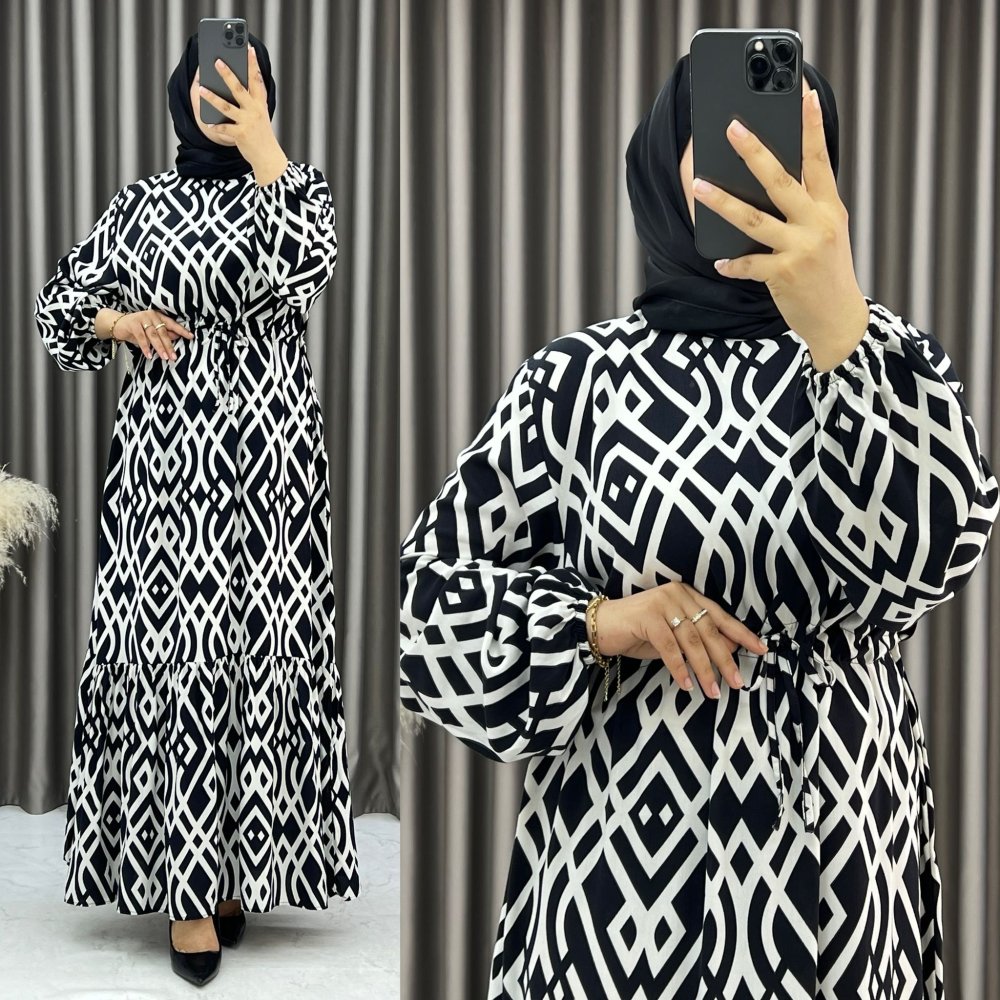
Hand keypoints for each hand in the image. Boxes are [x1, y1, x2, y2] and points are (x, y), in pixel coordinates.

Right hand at [105, 309, 192, 360]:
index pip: (173, 324)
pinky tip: (149, 355)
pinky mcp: (133, 323)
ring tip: (164, 357)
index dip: (182, 330)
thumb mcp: (152, 332)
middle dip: (169, 345)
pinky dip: (145, 347)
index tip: (191, 336)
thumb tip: (177, 336)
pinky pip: (141, 337)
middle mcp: (152, 315)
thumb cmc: (137, 329)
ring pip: (153, 335)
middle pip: (163, 332)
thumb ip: (163, 333)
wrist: (117, 324)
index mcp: (159, 316)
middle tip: (174, 356)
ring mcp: (142, 318)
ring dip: (159, 347)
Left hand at [199, 44, 288, 180]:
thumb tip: (233, 85)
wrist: (269, 158)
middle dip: (228, 74)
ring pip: (227, 107)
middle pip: (239, 89)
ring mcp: (247, 122)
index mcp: (260, 104)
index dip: (253, 64)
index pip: (257, 80)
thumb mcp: (260, 115)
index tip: (248, 49)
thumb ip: (251, 101)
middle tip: (216, 61)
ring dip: (212, 97)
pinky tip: (207, 122)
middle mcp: (255, 111)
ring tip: (201, 88)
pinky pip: (224, 128)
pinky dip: (216, 125)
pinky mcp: (240, 135)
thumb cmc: (261, 135)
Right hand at [594, 581, 768, 698]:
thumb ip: (696, 640)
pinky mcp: (647, 617)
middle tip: (737, 682)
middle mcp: (677, 594)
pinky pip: (669, 648)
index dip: (741, 634)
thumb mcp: (672, 637)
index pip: (719, 616)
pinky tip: (687, 686)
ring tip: (713, 691)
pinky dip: (680, 668)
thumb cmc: (636, 632)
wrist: (598, 626)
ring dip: (704, 670)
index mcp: (686, 594)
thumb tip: (729, 653)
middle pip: (709, 630)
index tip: (761, 649)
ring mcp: (662, 603)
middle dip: (725, 659)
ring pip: (692, 641)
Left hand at [691, 87, 869, 370]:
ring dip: (723, 202)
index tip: (802, 93)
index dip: (811, 126)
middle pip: (781, 180)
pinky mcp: (784, 274)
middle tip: (731, 127)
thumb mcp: (828, 233)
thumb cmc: (827, 272)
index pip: (820, 159)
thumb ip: (806, 207)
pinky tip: (718, 260)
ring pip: (755, 219)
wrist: (840, 320)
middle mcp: (817, 223)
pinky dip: (732, 263)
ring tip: (699, 186)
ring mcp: (801, 248)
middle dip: (755, 152)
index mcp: (830, 208)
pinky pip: (749, 264)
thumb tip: (769, 180)